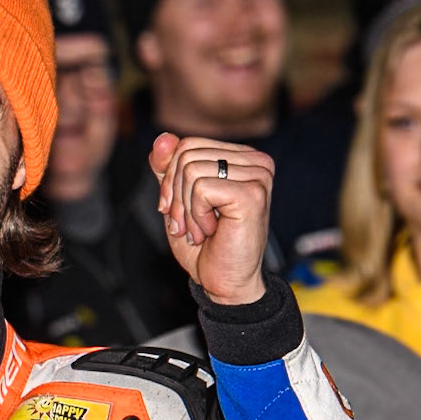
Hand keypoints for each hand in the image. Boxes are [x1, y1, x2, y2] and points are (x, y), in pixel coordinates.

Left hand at [148, 132, 273, 305]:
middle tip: (183, 225)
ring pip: (190, 170)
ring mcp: (258, 175)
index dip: (169, 178)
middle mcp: (256, 161)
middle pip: (186, 154)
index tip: (173, 211)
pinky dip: (195, 215)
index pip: (186, 145)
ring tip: (199, 231)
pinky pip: (201, 188)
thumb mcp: (177, 199)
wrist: (225, 282)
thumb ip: (168, 168)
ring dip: (185, 210)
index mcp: (241, 157)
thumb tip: (162, 137)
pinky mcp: (253, 193)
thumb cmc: (205, 244)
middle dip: (174, 194)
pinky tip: (211, 232)